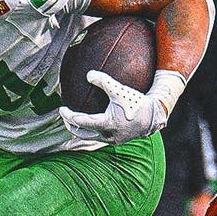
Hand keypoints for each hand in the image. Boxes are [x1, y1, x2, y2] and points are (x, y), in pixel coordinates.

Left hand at [59, 70, 178, 143]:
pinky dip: (92, 131)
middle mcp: (107, 135)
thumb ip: (104, 81)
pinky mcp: (118, 140)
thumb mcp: (119, 90)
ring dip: (81, 131)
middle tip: (65, 118)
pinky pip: (100, 137)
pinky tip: (92, 124)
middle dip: (71, 126)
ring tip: (75, 123)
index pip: (80, 122)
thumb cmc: (136, 102)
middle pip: (82, 134)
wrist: (154, 116)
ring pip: (91, 138)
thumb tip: (88, 74)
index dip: (68, 116)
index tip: (62, 109)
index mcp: (105, 124)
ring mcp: (112, 140)